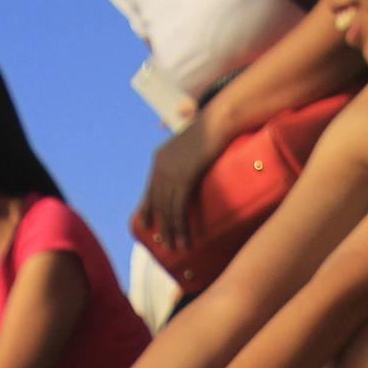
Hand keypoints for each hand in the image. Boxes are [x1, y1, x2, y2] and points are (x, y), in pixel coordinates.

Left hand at [136, 118, 220, 252]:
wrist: (220, 120)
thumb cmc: (212, 129)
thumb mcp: (191, 144)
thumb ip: (185, 157)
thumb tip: (189, 166)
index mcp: (159, 158)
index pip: (150, 190)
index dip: (147, 209)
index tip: (147, 225)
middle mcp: (161, 166)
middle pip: (158, 203)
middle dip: (162, 226)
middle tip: (166, 245)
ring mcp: (171, 171)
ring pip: (168, 209)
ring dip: (172, 231)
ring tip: (177, 248)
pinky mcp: (184, 176)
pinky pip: (179, 207)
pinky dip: (181, 226)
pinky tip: (185, 238)